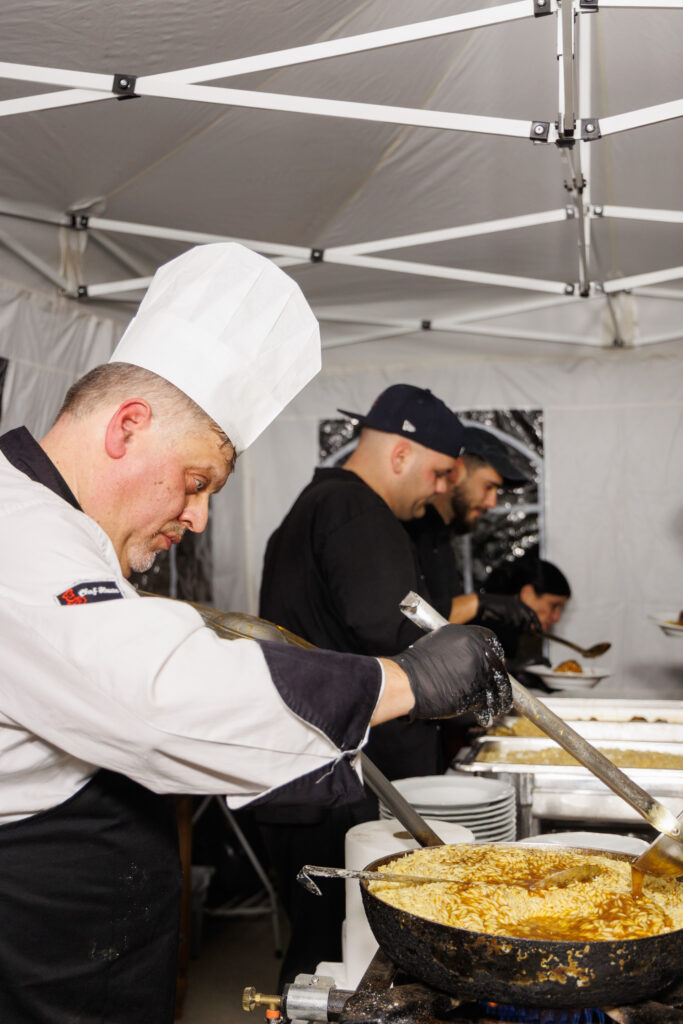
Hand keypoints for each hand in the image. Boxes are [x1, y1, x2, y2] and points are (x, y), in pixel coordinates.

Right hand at [388, 623, 511, 725]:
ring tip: (498, 706)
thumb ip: (461, 647)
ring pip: (496, 687)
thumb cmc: (417, 665)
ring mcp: (477, 672)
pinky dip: (487, 711)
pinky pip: (487, 703)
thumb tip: (473, 654)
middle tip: (500, 688)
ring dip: (498, 699)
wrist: (407, 681)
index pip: (492, 642)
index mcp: (467, 635)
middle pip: (498, 667)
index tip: (496, 662)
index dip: (495, 654)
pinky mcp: (475, 692)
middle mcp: (476, 651)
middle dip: (500, 679)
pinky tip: (486, 715)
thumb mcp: (440, 643)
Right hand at [477, 593, 540, 632]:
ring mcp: (512, 607)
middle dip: (524, 628)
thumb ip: (519, 617)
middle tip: (518, 631)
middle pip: (527, 620)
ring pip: (517, 623)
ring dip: (511, 625)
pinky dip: (505, 623)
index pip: (533, 614)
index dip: (537, 623)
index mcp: (520, 603)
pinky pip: (509, 622)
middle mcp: (518, 604)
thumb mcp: (509, 610)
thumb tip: (528, 630)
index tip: (541, 631)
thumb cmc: (496, 608)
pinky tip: (500, 620)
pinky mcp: (506, 610)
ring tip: (504, 622)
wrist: (484, 602)